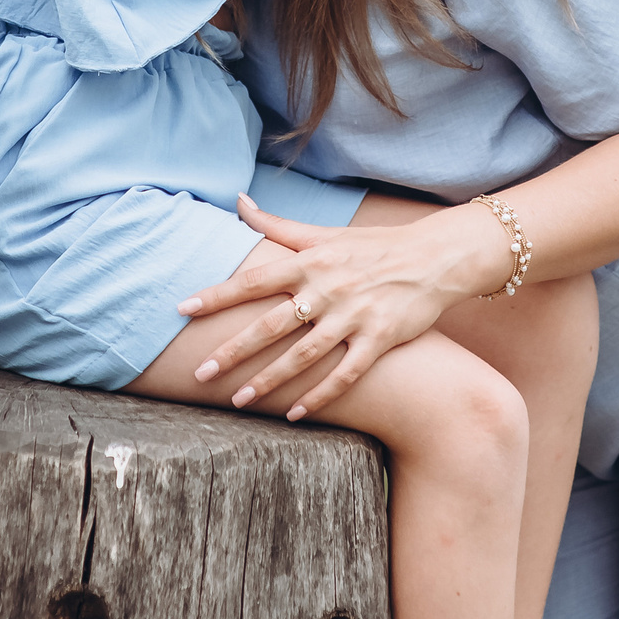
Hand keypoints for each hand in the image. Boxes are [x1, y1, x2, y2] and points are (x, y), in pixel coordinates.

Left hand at [173, 194, 511, 418]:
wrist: (434, 258)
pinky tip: (293, 415)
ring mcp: (354, 317)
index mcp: (311, 262)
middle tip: (200, 373)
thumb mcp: (323, 232)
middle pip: (271, 325)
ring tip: (237, 401)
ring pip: (302, 356)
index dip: (218, 294)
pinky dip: (319, 396)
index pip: (255, 280)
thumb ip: (276, 225)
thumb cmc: (371, 246)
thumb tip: (237, 202)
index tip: (184, 308)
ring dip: (268, 380)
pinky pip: (344, 374)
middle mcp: (328, 289)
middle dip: (233, 350)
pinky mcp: (379, 340)